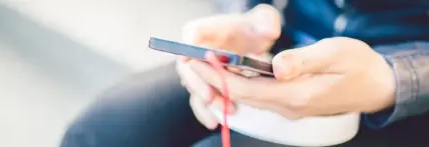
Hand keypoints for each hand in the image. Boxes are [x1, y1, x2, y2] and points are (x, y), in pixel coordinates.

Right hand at [177, 4, 281, 128]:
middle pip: (187, 66)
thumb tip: (268, 31)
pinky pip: (201, 100)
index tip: (192, 60)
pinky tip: (215, 122)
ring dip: (206, 101)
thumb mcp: (264, 20)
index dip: (188, 46)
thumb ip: (266, 21)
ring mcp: (201, 69)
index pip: (191, 34)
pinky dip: (207, 111)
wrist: (255, 40)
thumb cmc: (254, 27)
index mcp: (208, 29)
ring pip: (194, 87)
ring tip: (225, 110)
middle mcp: (198, 50)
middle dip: (198, 83)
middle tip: (210, 96)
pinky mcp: (207, 85)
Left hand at [189, 37, 396, 119]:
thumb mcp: (337, 54)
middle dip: (213, 80)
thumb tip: (277, 66)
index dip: (219, 75)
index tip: (198, 60)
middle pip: (241, 96)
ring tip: (204, 65)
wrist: (376, 87)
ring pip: (247, 98)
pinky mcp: (290, 104)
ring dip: (224, 84)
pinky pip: (257, 97)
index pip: (246, 89)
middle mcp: (288, 106)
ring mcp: (289, 108)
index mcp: (296, 95)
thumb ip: (305, 60)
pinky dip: (239, 86)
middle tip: (191, 61)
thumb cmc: (359, 66)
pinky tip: (230, 74)